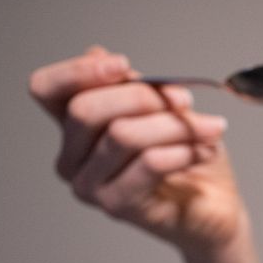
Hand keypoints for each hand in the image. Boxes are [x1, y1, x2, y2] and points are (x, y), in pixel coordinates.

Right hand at [29, 46, 244, 251]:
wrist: (216, 207)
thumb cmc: (189, 158)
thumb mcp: (163, 110)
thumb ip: (132, 86)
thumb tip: (98, 55)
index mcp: (75, 128)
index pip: (46, 89)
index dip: (78, 71)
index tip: (123, 64)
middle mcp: (72, 159)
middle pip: (85, 110)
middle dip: (142, 97)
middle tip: (184, 101)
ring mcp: (90, 186)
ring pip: (123, 135)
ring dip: (175, 125)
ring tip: (210, 128)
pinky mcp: (118, 207)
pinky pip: (149, 163)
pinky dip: (184, 149)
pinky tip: (206, 150)